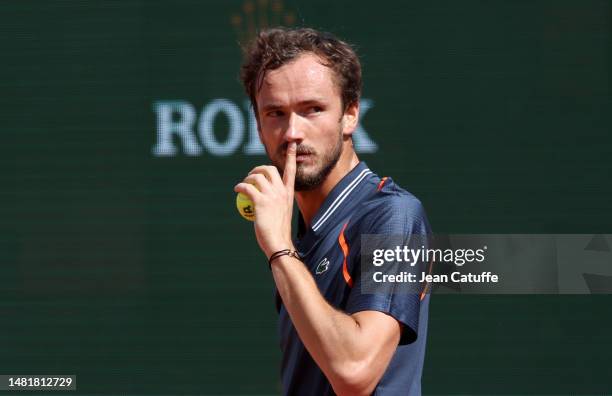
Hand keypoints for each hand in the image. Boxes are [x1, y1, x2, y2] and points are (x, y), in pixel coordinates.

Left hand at [234, 142, 296, 257]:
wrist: (279, 243)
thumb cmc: (278, 233)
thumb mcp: (281, 214)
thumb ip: (275, 203)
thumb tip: (265, 199)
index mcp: (289, 193)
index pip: (291, 170)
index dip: (291, 155)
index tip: (292, 144)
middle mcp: (282, 191)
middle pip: (270, 169)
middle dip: (258, 168)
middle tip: (251, 176)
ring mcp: (272, 195)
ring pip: (257, 177)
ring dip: (247, 178)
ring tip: (242, 185)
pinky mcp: (261, 201)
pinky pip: (247, 188)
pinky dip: (240, 187)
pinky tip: (236, 190)